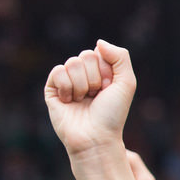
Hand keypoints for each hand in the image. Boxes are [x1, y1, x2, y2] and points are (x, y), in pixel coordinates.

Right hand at [44, 40, 136, 157]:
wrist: (95, 137)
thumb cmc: (112, 114)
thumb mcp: (127, 83)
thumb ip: (120, 56)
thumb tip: (98, 42)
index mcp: (100, 72)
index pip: (99, 53)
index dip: (106, 71)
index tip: (108, 89)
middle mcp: (83, 75)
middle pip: (85, 56)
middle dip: (94, 78)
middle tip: (96, 96)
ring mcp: (67, 82)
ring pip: (71, 63)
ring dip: (82, 85)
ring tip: (83, 101)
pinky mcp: (52, 89)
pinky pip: (57, 71)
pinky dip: (67, 87)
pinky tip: (69, 101)